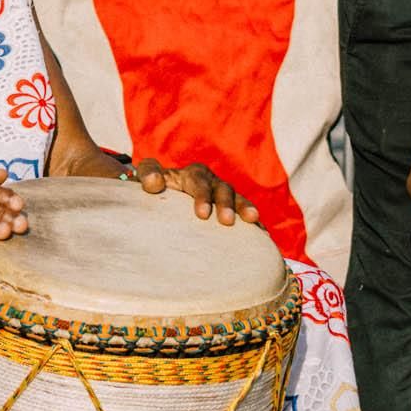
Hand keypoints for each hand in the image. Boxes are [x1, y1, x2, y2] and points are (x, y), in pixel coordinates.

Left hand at [129, 159, 259, 227]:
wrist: (164, 199)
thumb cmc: (153, 190)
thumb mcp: (147, 178)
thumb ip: (147, 175)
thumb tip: (153, 184)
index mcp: (192, 174)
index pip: (198, 182)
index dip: (202, 196)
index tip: (202, 215)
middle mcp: (212, 182)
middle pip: (222, 190)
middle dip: (225, 204)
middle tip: (226, 222)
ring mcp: (223, 196)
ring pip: (237, 199)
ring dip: (244, 209)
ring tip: (253, 222)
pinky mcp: (231, 210)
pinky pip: (245, 215)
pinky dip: (254, 224)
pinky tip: (263, 235)